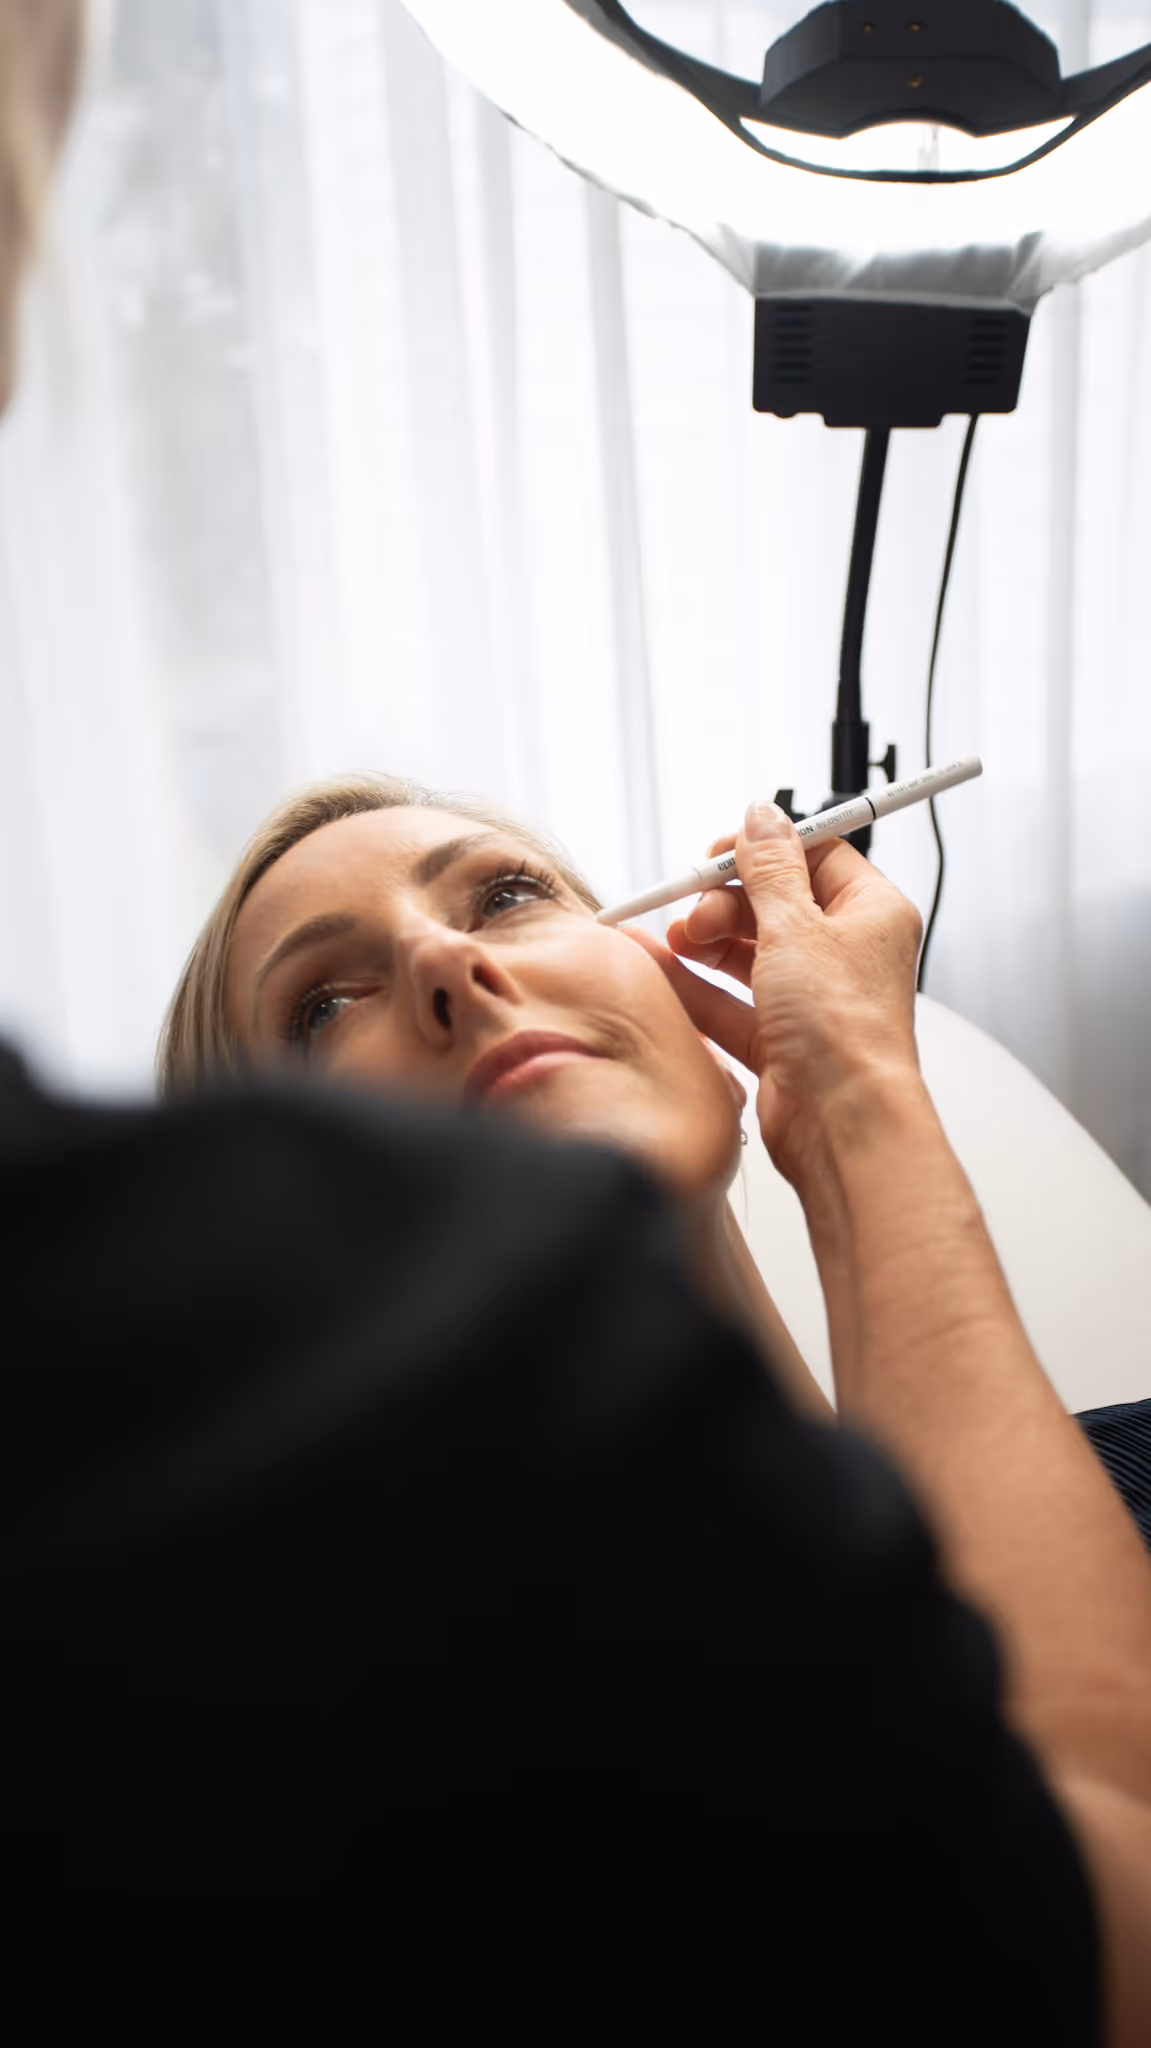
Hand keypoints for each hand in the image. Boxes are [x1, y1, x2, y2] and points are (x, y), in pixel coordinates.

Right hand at [628, 803, 923, 1182]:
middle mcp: (846, 953)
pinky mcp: (781, 1039)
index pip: (815, 856)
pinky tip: (658, 966)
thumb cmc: (843, 1028)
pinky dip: (696, 983)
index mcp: (870, 913)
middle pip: (774, 902)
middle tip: (696, 912)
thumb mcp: (796, 927)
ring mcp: (812, 998)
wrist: (842, 1121)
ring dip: (706, 939)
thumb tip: (762, 816)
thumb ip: (770, 868)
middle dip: (725, 900)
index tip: (718, 854)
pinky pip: (730, 999)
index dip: (763, 851)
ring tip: (675, 938)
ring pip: (749, 952)